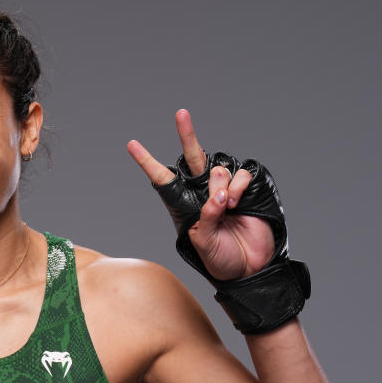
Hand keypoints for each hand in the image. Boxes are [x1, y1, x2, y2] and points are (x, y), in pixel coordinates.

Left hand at [126, 109, 273, 279]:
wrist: (250, 268)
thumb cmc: (220, 259)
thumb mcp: (204, 243)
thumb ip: (207, 217)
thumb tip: (218, 194)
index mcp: (183, 205)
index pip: (163, 179)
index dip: (148, 162)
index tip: (132, 145)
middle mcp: (202, 192)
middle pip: (192, 156)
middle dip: (187, 134)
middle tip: (181, 114)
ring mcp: (224, 189)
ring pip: (217, 169)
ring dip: (220, 185)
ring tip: (226, 206)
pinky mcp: (245, 189)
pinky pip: (240, 174)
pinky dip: (238, 187)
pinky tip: (237, 203)